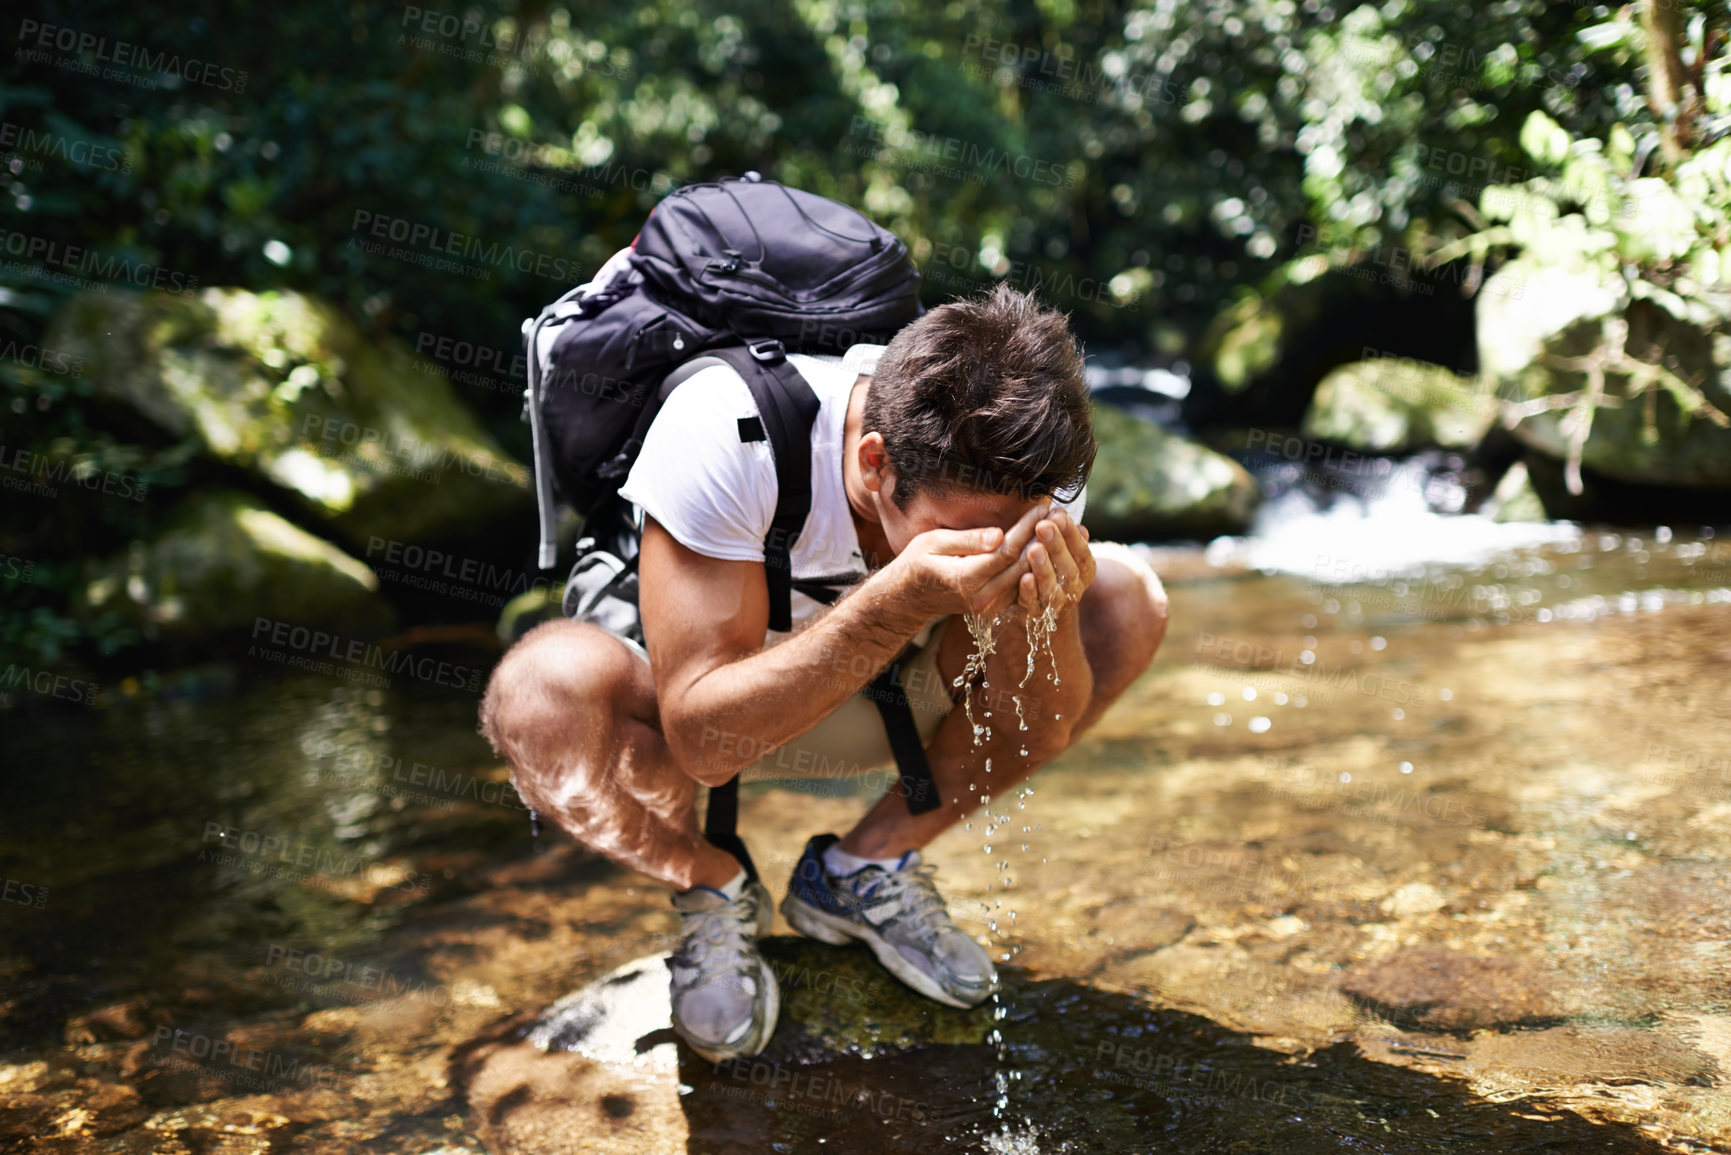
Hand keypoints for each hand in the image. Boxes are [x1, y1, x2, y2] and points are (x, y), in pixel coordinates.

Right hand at [888, 503, 1044, 619]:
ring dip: (1043, 553)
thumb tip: (998, 535)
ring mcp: (988, 606)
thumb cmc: (917, 563)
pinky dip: (1034, 567)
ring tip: (1057, 527)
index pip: (1005, 552)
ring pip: (1026, 579)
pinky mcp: (993, 607)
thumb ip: (968, 540)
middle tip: (1056, 513)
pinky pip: (1020, 587)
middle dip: (1041, 538)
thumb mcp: (934, 543)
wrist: (908, 597)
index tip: (1040, 506)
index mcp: (964, 580)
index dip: (1026, 528)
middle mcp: (980, 598)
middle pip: (1021, 566)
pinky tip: (1044, 546)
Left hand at [1018, 505, 1094, 617]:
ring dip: (1043, 567)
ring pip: (1051, 587)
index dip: (1071, 535)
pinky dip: (1029, 591)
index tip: (1059, 515)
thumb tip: (1061, 513)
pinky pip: (1032, 603)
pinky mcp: (1033, 613)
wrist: (1038, 607)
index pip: (1082, 552)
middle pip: (1068, 568)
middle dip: (1057, 546)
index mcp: (1084, 570)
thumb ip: (1062, 534)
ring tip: (1034, 549)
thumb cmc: (1051, 568)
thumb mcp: (1061, 550)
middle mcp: (1073, 588)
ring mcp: (1054, 603)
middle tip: (1044, 526)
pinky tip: (1024, 578)